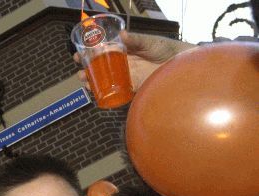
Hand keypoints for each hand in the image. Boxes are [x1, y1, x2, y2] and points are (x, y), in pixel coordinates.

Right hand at [74, 31, 196, 90]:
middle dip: (87, 70)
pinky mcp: (134, 89)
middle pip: (101, 69)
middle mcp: (123, 65)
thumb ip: (136, 40)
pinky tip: (98, 95)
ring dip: (93, 83)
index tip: (78, 55)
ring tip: (85, 83)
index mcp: (124, 52)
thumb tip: (122, 35)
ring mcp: (127, 78)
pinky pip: (118, 94)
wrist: (181, 65)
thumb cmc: (166, 49)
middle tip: (79, 72)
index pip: (102, 53)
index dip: (89, 54)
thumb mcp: (150, 42)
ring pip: (106, 81)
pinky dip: (107, 95)